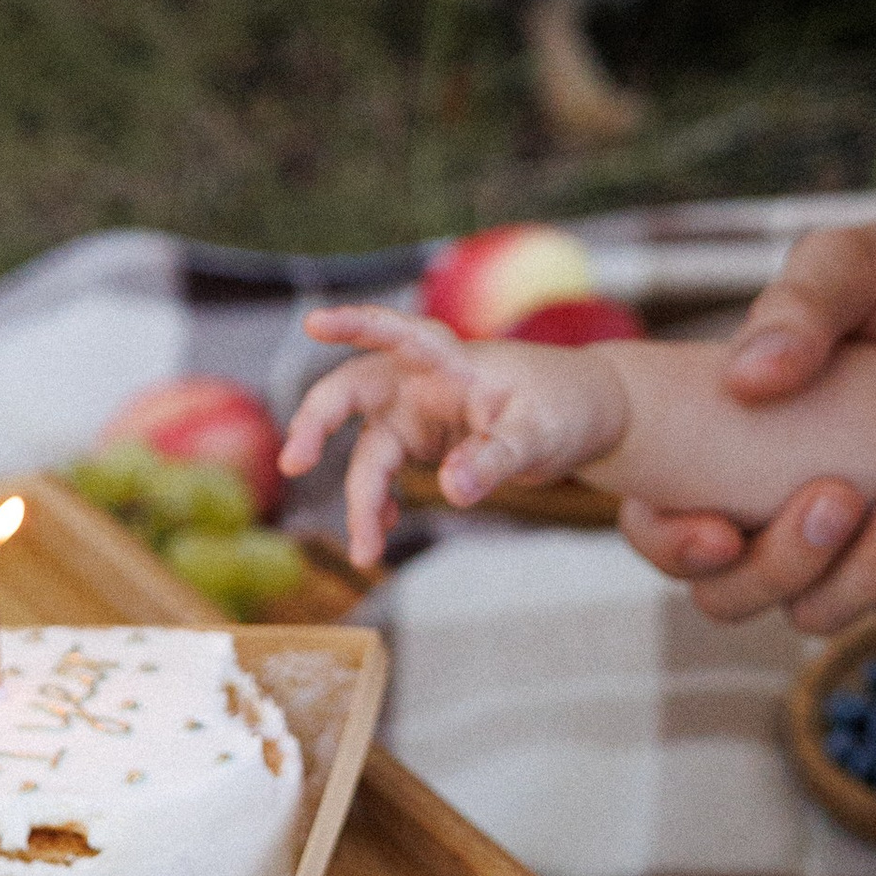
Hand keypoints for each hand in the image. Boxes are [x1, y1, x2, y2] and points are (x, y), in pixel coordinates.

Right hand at [281, 305, 630, 565]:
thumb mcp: (538, 437)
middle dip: (319, 421)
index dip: (355, 324)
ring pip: (369, 450)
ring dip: (361, 498)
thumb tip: (450, 489)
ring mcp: (415, 412)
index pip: (399, 333)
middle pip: (354, 390)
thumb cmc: (561, 409)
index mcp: (452, 361)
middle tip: (294, 462)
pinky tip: (383, 534)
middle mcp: (422, 381)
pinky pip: (384, 471)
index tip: (314, 323)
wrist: (581, 416)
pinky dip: (379, 503)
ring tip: (366, 553)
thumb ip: (494, 460)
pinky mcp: (418, 441)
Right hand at [613, 162, 875, 631]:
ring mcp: (842, 547)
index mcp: (717, 437)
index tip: (721, 531)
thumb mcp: (847, 266)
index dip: (672, 545)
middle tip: (841, 495)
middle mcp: (766, 506)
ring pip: (823, 612)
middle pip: (731, 595)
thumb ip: (795, 309)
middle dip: (786, 562)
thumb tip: (748, 379)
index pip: (654, 523)